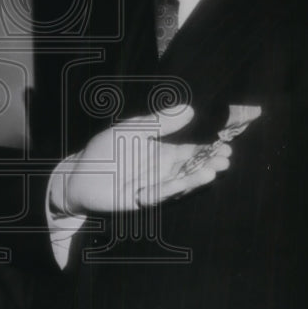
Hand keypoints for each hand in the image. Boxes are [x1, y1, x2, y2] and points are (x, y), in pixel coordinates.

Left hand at [53, 105, 231, 216]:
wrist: (80, 175)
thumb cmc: (106, 150)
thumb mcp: (133, 130)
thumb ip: (160, 122)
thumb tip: (189, 108)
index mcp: (164, 151)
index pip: (193, 150)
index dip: (210, 148)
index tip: (227, 146)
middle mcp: (164, 169)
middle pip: (192, 167)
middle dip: (210, 163)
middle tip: (226, 158)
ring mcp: (156, 185)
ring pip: (180, 181)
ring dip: (196, 177)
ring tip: (213, 171)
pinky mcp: (143, 199)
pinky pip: (159, 194)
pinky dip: (169, 189)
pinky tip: (183, 182)